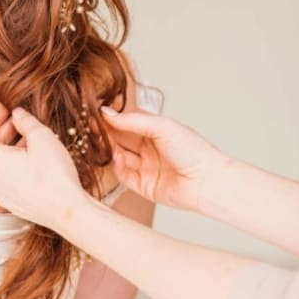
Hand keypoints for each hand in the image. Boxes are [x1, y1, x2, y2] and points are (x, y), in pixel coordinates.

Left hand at [0, 102, 91, 233]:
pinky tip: (36, 160)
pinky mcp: (15, 204)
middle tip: (19, 120)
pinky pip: (9, 179)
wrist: (68, 211)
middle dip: (3, 131)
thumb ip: (26, 121)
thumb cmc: (54, 174)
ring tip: (31, 139)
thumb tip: (17, 114)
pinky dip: (16, 165)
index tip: (4, 109)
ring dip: (11, 148)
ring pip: (1, 165)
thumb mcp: (42, 138)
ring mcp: (2, 194)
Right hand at [100, 106, 227, 210]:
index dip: (112, 117)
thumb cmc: (194, 151)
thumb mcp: (161, 127)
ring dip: (109, 148)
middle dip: (107, 132)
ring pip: (119, 156)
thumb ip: (132, 120)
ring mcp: (146, 167)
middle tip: (91, 126)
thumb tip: (107, 113)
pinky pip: (123, 175)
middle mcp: (150, 149)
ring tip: (101, 141)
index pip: (128, 121)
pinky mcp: (143, 185)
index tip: (96, 113)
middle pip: (121, 138)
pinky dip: (117, 166)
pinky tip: (117, 157)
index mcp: (156, 131)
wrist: (207, 181)